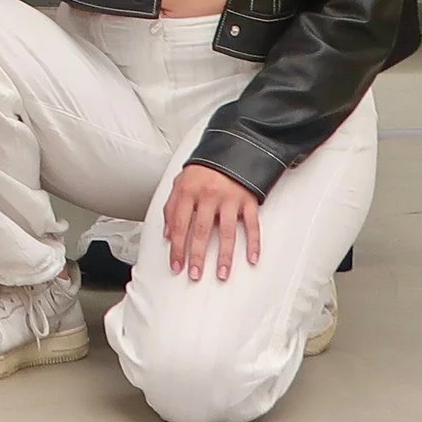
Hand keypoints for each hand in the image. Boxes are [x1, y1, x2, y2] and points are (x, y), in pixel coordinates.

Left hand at [163, 163, 261, 280]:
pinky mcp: (248, 200)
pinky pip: (252, 225)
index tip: (176, 264)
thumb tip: (167, 233)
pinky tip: (252, 258)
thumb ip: (172, 207)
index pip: (179, 224)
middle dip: (197, 256)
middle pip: (201, 231)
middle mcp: (208, 196)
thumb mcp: (180, 182)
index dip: (176, 247)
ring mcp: (230, 198)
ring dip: (225, 256)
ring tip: (222, 273)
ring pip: (227, 232)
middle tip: (195, 274)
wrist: (232, 148)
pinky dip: (253, 243)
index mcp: (188, 191)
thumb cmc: (203, 169)